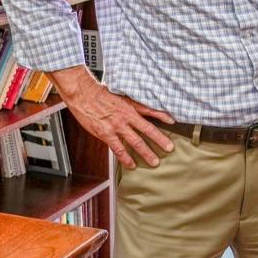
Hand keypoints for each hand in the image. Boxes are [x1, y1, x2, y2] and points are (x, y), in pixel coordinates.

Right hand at [49, 66, 174, 168]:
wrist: (83, 95)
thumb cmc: (100, 93)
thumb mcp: (120, 94)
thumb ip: (132, 103)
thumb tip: (142, 107)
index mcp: (130, 105)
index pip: (151, 110)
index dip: (163, 116)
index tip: (173, 122)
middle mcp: (126, 116)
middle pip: (147, 129)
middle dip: (160, 140)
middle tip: (169, 148)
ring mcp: (117, 126)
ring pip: (135, 142)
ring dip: (146, 153)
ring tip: (155, 162)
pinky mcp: (106, 134)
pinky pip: (119, 149)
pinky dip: (126, 158)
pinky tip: (131, 164)